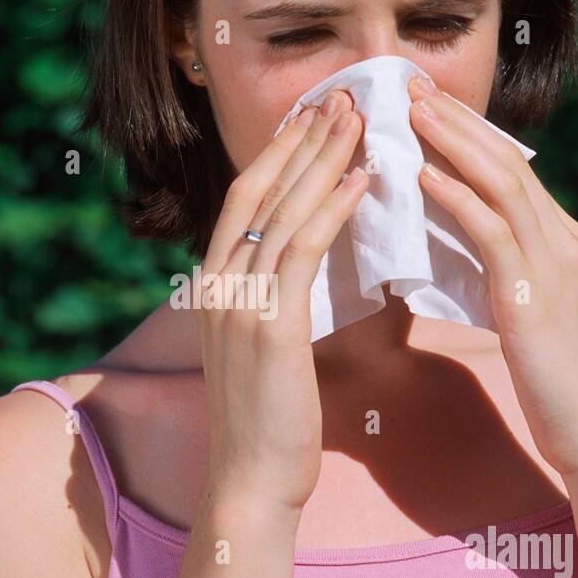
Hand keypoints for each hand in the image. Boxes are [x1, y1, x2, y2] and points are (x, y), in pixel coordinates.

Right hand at [197, 91, 366, 513]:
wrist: (253, 481)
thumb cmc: (270, 422)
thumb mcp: (265, 350)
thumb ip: (277, 302)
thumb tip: (313, 267)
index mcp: (213, 287)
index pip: (244, 201)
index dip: (277, 154)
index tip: (312, 117)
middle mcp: (217, 284)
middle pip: (258, 190)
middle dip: (300, 139)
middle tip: (341, 96)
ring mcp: (238, 302)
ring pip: (281, 209)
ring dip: (322, 158)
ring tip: (359, 118)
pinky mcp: (269, 324)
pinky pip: (304, 249)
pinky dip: (333, 207)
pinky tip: (364, 178)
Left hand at [407, 75, 577, 477]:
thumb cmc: (560, 384)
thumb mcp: (532, 316)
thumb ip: (505, 277)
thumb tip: (461, 255)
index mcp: (562, 242)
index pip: (513, 171)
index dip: (471, 133)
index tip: (431, 104)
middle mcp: (562, 239)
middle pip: (506, 161)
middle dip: (458, 120)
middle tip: (414, 84)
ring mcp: (553, 262)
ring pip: (500, 182)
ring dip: (452, 141)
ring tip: (411, 110)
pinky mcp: (532, 294)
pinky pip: (491, 231)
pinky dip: (456, 197)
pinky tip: (422, 176)